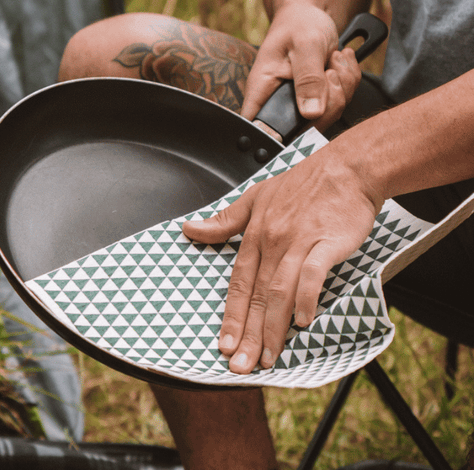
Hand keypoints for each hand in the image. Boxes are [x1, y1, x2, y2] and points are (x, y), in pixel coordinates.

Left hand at [182, 146, 382, 372]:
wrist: (346, 169)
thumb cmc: (303, 184)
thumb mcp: (255, 196)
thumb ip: (224, 220)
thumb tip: (188, 229)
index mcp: (255, 233)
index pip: (238, 282)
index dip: (231, 315)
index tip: (224, 344)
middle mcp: (272, 240)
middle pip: (256, 294)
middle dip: (247, 333)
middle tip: (239, 365)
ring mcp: (299, 241)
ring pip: (279, 290)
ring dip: (272, 327)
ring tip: (268, 358)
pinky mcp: (326, 242)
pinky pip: (313, 274)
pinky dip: (306, 298)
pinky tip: (303, 322)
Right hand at [240, 3, 361, 130]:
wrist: (311, 14)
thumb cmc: (299, 23)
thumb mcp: (305, 45)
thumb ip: (308, 78)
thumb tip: (311, 112)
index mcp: (262, 90)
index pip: (260, 128)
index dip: (279, 135)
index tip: (306, 116)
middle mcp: (278, 101)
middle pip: (305, 128)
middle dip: (329, 101)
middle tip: (329, 71)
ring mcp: (300, 102)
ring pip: (328, 115)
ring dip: (342, 87)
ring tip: (333, 60)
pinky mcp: (318, 99)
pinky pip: (341, 103)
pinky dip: (348, 82)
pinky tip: (338, 63)